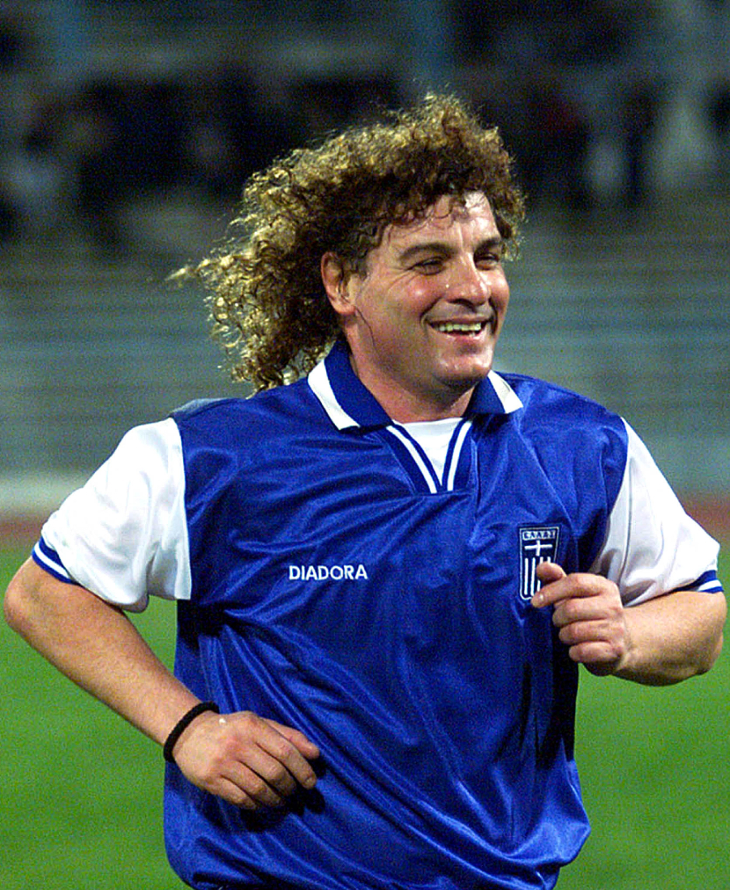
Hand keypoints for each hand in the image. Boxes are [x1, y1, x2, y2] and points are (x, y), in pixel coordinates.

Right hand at [171, 709, 319, 809]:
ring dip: (275, 800)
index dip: (302, 769)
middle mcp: (238, 744)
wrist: (190, 733)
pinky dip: (255, 804)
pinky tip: (261, 803)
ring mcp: (223, 763)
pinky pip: (240, 799)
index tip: (311, 782)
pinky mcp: (211, 780)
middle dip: (289, 787)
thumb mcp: (258, 723)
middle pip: (274, 772)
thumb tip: (315, 753)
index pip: (285, 751)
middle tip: (294, 792)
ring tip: (280, 801)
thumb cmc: (233, 728)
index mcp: (253, 726)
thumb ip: (287, 735)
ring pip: (258, 789)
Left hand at [531, 562, 630, 676]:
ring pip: (574, 632)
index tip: (535, 601)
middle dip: (557, 617)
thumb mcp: (577, 593)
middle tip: (558, 621)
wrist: (622, 643)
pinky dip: (573, 652)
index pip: (576, 582)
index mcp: (604, 587)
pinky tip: (577, 648)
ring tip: (568, 634)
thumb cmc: (591, 613)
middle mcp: (613, 606)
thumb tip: (542, 567)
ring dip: (563, 635)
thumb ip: (557, 578)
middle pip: (571, 609)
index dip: (552, 591)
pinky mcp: (614, 650)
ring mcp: (616, 629)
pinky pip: (581, 651)